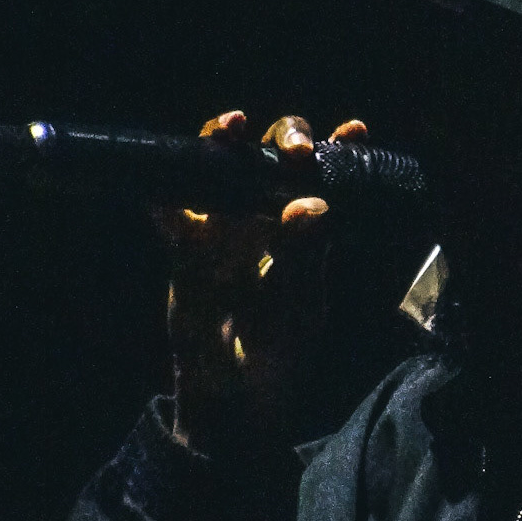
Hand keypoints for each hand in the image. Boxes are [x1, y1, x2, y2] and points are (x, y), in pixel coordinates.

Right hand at [158, 111, 368, 459]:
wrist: (233, 394)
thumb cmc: (276, 350)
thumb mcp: (297, 308)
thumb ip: (303, 258)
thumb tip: (311, 204)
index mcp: (307, 231)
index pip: (326, 178)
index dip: (339, 149)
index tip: (355, 131)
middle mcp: (267, 219)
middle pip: (273, 156)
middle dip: (286, 138)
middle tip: (297, 152)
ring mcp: (224, 227)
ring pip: (221, 167)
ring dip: (223, 141)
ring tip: (233, 126)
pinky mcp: (186, 246)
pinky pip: (171, 211)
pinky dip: (166, 193)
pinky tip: (167, 184)